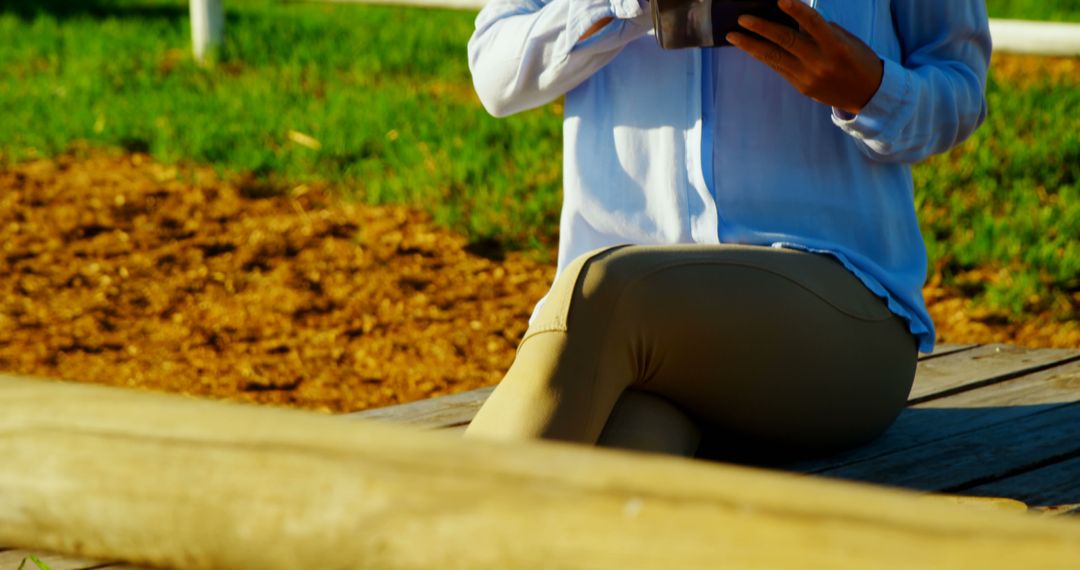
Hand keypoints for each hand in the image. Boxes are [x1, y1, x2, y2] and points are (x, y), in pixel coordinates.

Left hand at [726, 0, 883, 114]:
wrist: (868, 94)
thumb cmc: (857, 58)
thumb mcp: (845, 40)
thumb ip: (818, 30)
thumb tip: (790, 19)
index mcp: (836, 46)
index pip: (813, 24)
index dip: (796, 11)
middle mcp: (820, 63)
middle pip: (786, 42)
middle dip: (761, 29)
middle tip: (742, 18)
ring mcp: (808, 77)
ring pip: (774, 58)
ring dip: (751, 46)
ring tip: (733, 35)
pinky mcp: (801, 87)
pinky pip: (779, 67)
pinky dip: (764, 55)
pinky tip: (751, 47)